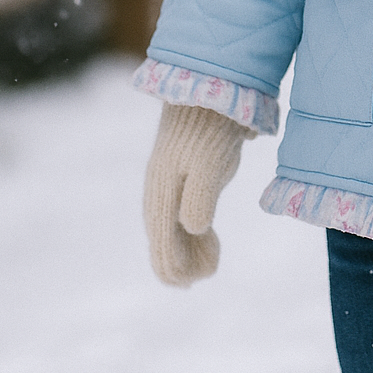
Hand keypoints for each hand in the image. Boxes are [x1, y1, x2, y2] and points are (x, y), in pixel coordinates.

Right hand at [143, 103, 250, 285]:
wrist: (211, 90)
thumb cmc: (210, 129)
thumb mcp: (208, 163)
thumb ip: (198, 197)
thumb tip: (192, 228)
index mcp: (162, 191)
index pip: (161, 240)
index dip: (174, 265)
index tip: (192, 281)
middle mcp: (161, 190)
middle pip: (163, 237)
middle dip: (181, 261)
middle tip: (204, 276)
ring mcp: (172, 181)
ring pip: (174, 226)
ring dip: (189, 249)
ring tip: (209, 266)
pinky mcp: (187, 173)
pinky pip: (184, 211)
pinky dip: (195, 231)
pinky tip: (209, 238)